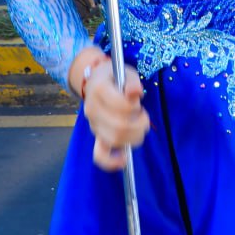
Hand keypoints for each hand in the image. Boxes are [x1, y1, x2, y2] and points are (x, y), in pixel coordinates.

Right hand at [78, 53, 149, 171]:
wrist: (96, 81)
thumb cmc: (114, 77)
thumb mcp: (125, 72)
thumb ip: (132, 82)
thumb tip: (135, 93)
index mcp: (98, 90)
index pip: (121, 105)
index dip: (134, 106)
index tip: (137, 100)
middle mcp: (92, 109)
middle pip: (120, 126)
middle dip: (139, 123)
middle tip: (142, 115)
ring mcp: (94, 125)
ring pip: (115, 140)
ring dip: (134, 136)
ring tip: (138, 126)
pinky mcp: (97, 136)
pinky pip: (100, 155)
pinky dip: (111, 162)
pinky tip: (124, 160)